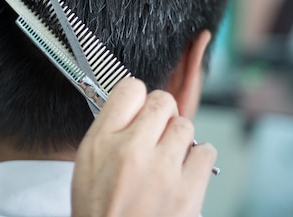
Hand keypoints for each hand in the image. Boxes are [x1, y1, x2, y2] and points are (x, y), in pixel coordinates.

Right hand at [71, 79, 215, 216]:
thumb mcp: (86, 164)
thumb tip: (132, 103)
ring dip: (179, 137)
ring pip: (186, 125)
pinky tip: (184, 170)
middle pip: (162, 102)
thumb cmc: (100, 210)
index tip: (138, 108)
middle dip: (160, 114)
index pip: (130, 89)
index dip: (136, 97)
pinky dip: (198, 157)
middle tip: (154, 133)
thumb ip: (108, 129)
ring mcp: (164, 171)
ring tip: (167, 157)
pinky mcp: (189, 192)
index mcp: (102, 142)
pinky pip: (206, 151)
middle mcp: (132, 151)